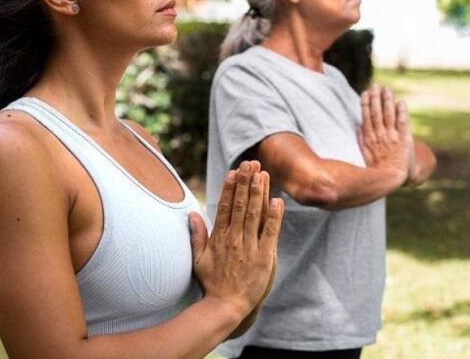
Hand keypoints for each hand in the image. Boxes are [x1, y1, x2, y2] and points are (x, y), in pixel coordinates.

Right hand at [188, 160, 283, 318]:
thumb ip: (196, 236)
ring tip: (263, 174)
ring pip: (255, 214)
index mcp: (219, 237)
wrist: (225, 306)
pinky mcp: (264, 257)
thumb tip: (192, 214)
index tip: (234, 171)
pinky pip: (270, 232)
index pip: (225, 206)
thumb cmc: (211, 284)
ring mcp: (249, 247)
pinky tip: (277, 201)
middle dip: (246, 182)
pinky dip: (274, 216)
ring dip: (259, 192)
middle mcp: (234, 238)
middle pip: (241, 204)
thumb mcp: (198, 259)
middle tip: (251, 163)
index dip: (230, 187)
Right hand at [358, 85, 410, 184]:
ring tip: (387, 89)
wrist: (390, 177)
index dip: (366, 103)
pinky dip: (401, 112)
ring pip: (388, 114)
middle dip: (376, 98)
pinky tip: (401, 102)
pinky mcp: (403, 139)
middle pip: (377, 112)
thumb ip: (361, 139)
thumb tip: (358, 126)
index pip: (366, 116)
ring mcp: (391, 136)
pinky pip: (402, 123)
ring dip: (387, 100)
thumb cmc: (376, 167)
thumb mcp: (364, 153)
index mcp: (369, 137)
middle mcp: (379, 134)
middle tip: (377, 85)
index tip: (365, 92)